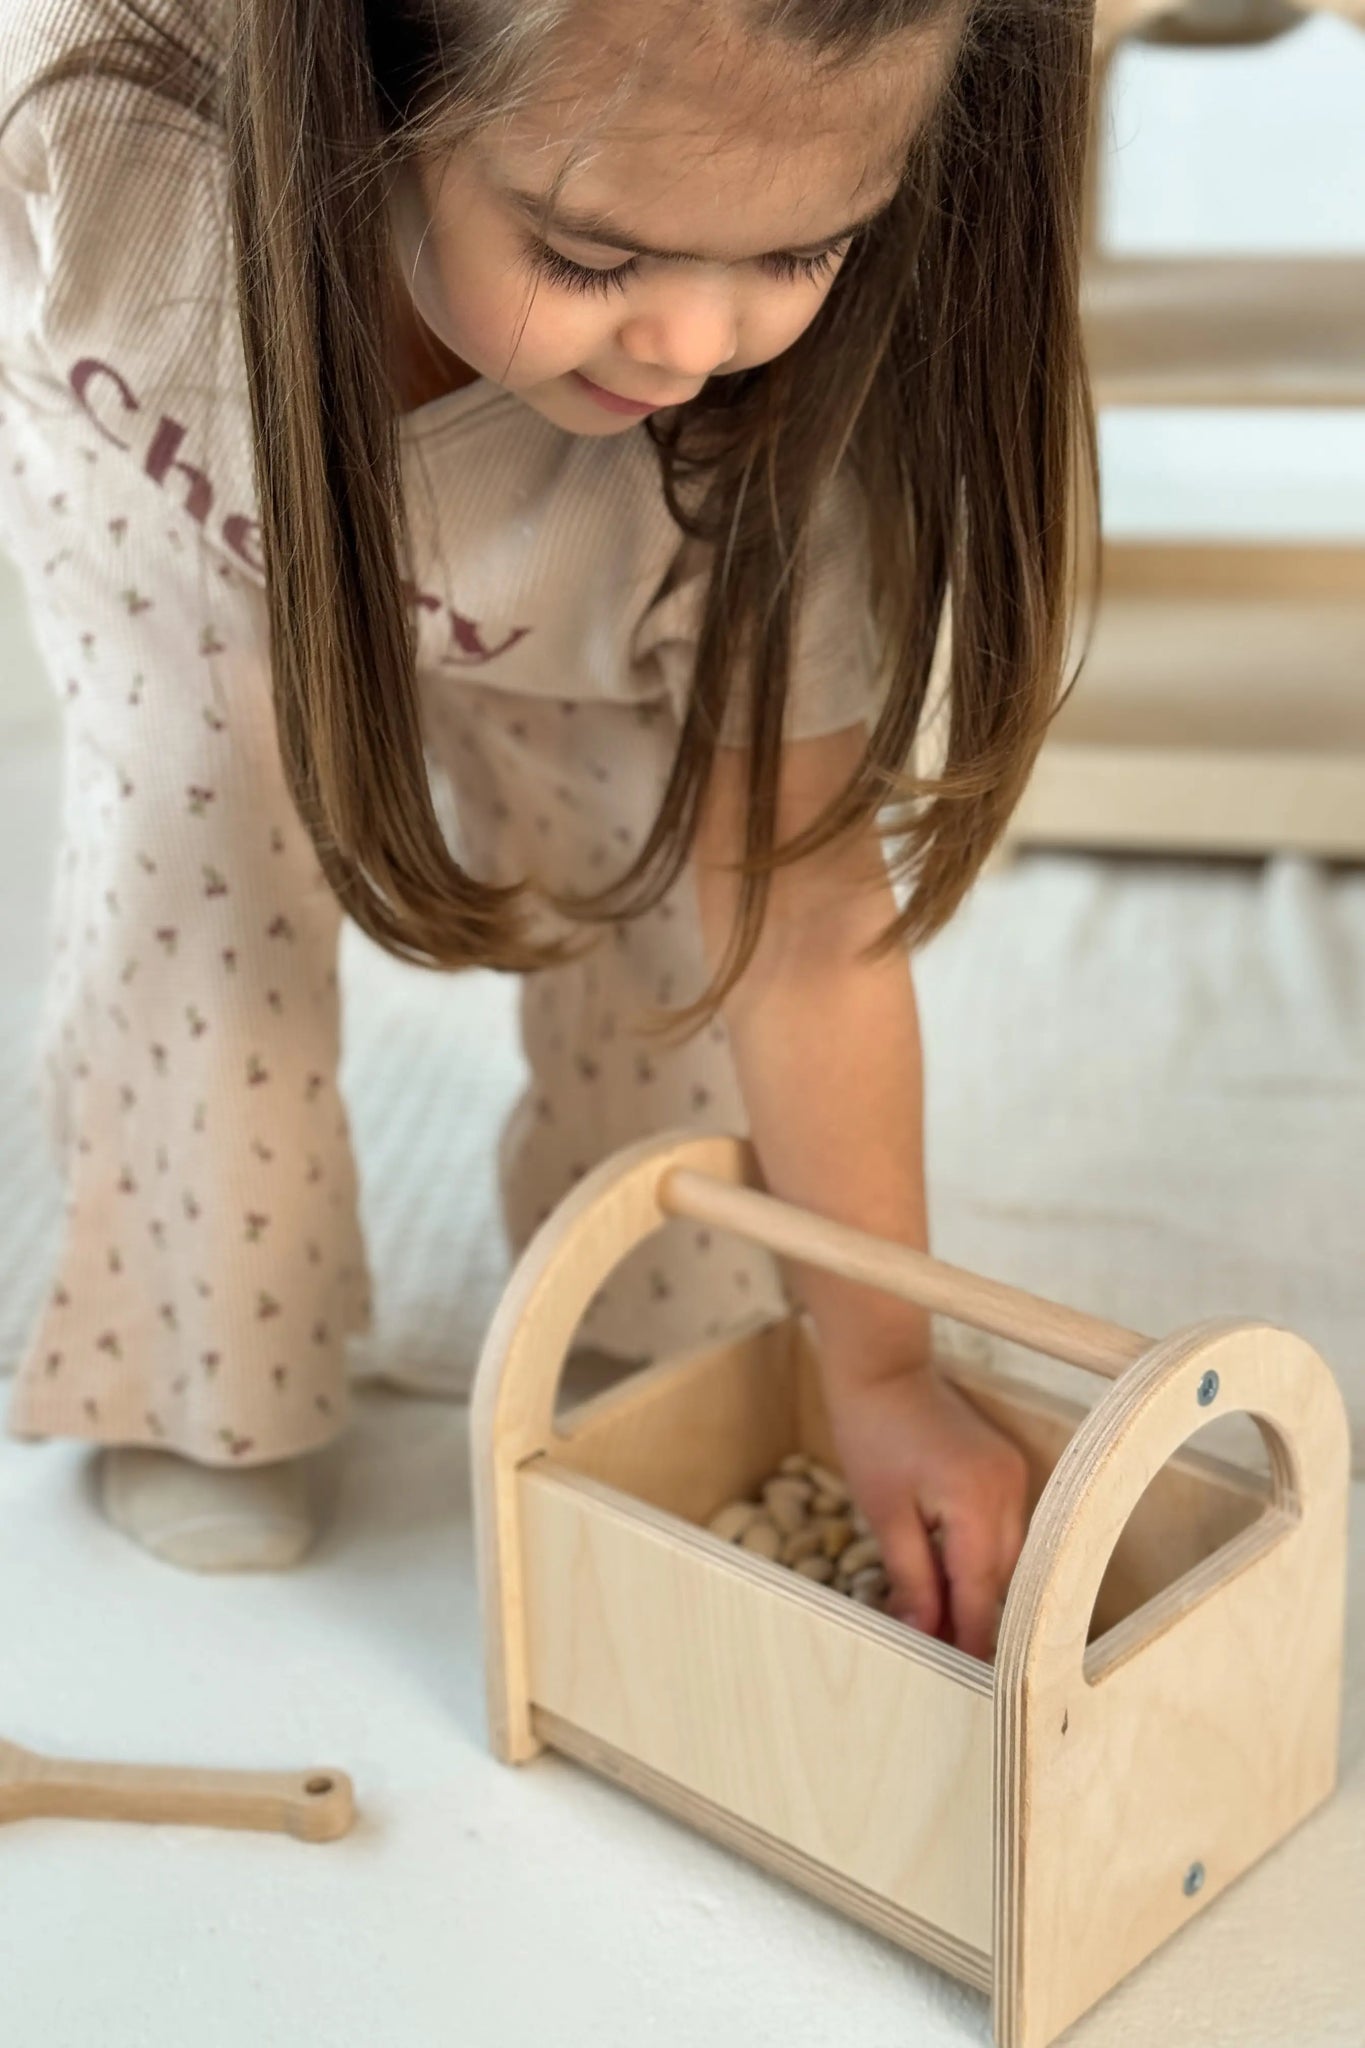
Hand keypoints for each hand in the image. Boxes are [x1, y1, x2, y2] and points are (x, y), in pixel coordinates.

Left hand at [823, 1363, 1028, 1658]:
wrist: (884, 1369)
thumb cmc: (874, 1434)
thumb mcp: (884, 1514)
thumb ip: (912, 1577)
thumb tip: (926, 1633)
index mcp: (977, 1502)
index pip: (981, 1591)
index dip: (972, 1638)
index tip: (965, 1681)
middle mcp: (1010, 1490)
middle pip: (1001, 1578)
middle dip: (974, 1618)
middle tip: (943, 1656)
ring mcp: (1015, 1475)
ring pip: (1007, 1557)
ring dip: (979, 1588)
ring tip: (944, 1624)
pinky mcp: (1008, 1468)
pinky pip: (1005, 1529)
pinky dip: (982, 1557)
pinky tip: (955, 1578)